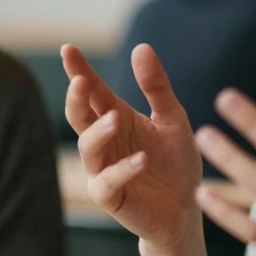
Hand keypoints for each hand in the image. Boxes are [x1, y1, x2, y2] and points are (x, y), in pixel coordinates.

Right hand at [62, 44, 202, 249]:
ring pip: (89, 148)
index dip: (79, 70)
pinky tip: (141, 159)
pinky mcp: (111, 197)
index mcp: (116, 117)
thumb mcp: (172, 118)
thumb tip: (141, 47)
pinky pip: (108, 182)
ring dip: (100, 132)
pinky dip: (122, 170)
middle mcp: (105, 142)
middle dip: (76, 98)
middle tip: (81, 81)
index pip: (92, 90)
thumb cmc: (176, 162)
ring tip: (116, 118)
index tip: (68, 48)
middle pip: (79, 116)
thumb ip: (156, 87)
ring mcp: (103, 169)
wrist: (187, 208)